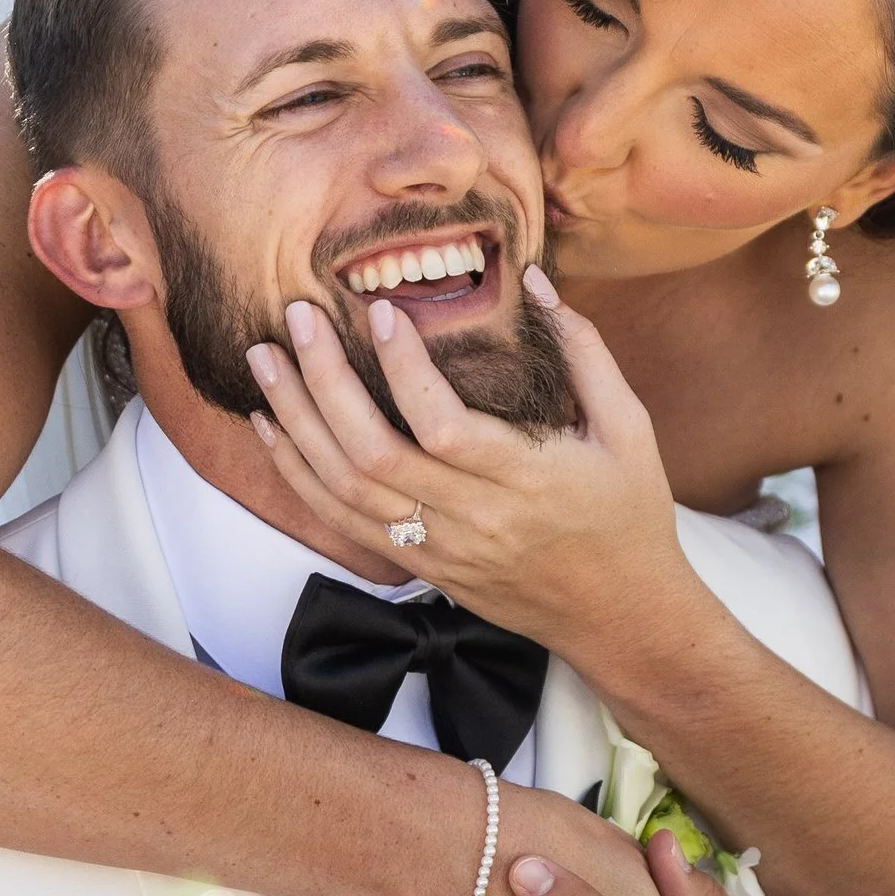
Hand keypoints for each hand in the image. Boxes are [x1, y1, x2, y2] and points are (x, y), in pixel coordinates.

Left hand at [245, 276, 694, 681]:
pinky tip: (271, 426)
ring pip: (345, 491)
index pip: (446, 427)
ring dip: (296, 422)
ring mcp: (441, 550)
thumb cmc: (629, 513)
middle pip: (375, 457)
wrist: (619, 616)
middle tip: (297, 319)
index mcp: (529, 481)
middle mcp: (477, 521)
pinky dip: (298, 472)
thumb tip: (532, 278)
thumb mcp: (629, 427)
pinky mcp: (422, 567)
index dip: (404, 370)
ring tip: (265, 360)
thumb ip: (584, 350)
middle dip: (324, 383)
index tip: (383, 311)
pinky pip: (342, 522)